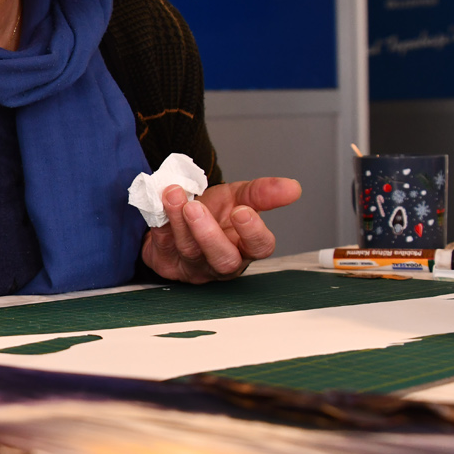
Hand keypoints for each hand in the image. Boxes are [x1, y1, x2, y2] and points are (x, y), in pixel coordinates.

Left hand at [141, 177, 300, 282]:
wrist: (177, 217)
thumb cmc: (214, 212)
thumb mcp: (239, 196)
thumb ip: (263, 193)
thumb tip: (294, 188)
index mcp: (245, 246)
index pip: (259, 247)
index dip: (253, 232)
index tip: (242, 211)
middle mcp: (222, 261)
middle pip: (222, 259)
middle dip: (209, 234)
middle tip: (195, 208)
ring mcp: (194, 265)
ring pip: (189, 250)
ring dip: (180, 222)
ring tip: (173, 195)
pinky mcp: (167, 263)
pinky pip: (162, 246)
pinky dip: (161, 223)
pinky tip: (159, 205)